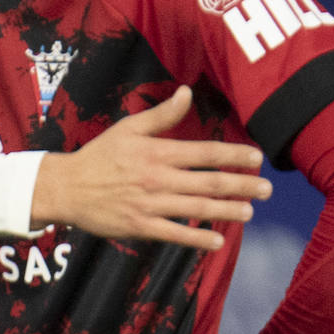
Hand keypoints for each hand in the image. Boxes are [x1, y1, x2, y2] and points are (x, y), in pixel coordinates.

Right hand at [29, 86, 271, 246]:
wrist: (67, 188)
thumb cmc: (99, 155)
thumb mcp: (128, 128)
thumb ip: (162, 115)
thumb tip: (186, 92)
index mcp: (157, 152)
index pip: (205, 153)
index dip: (234, 156)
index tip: (257, 158)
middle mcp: (158, 178)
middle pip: (209, 182)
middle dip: (242, 186)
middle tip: (266, 189)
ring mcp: (150, 205)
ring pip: (197, 208)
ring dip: (227, 211)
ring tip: (249, 212)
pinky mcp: (140, 227)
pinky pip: (175, 234)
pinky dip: (198, 239)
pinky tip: (218, 241)